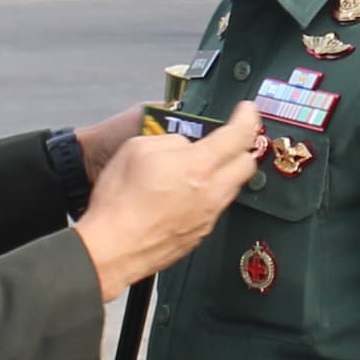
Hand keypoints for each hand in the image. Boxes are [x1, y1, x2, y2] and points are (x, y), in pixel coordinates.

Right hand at [77, 101, 261, 294]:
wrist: (112, 248)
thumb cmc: (119, 202)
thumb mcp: (137, 148)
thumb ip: (171, 140)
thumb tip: (185, 145)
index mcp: (197, 167)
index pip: (238, 136)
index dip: (247, 119)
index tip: (247, 111)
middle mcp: (210, 193)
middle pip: (247, 165)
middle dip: (244, 147)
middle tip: (234, 138)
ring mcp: (207, 217)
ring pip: (232, 188)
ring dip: (226, 172)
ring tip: (205, 165)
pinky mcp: (199, 234)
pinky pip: (215, 208)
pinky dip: (209, 194)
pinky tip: (188, 193)